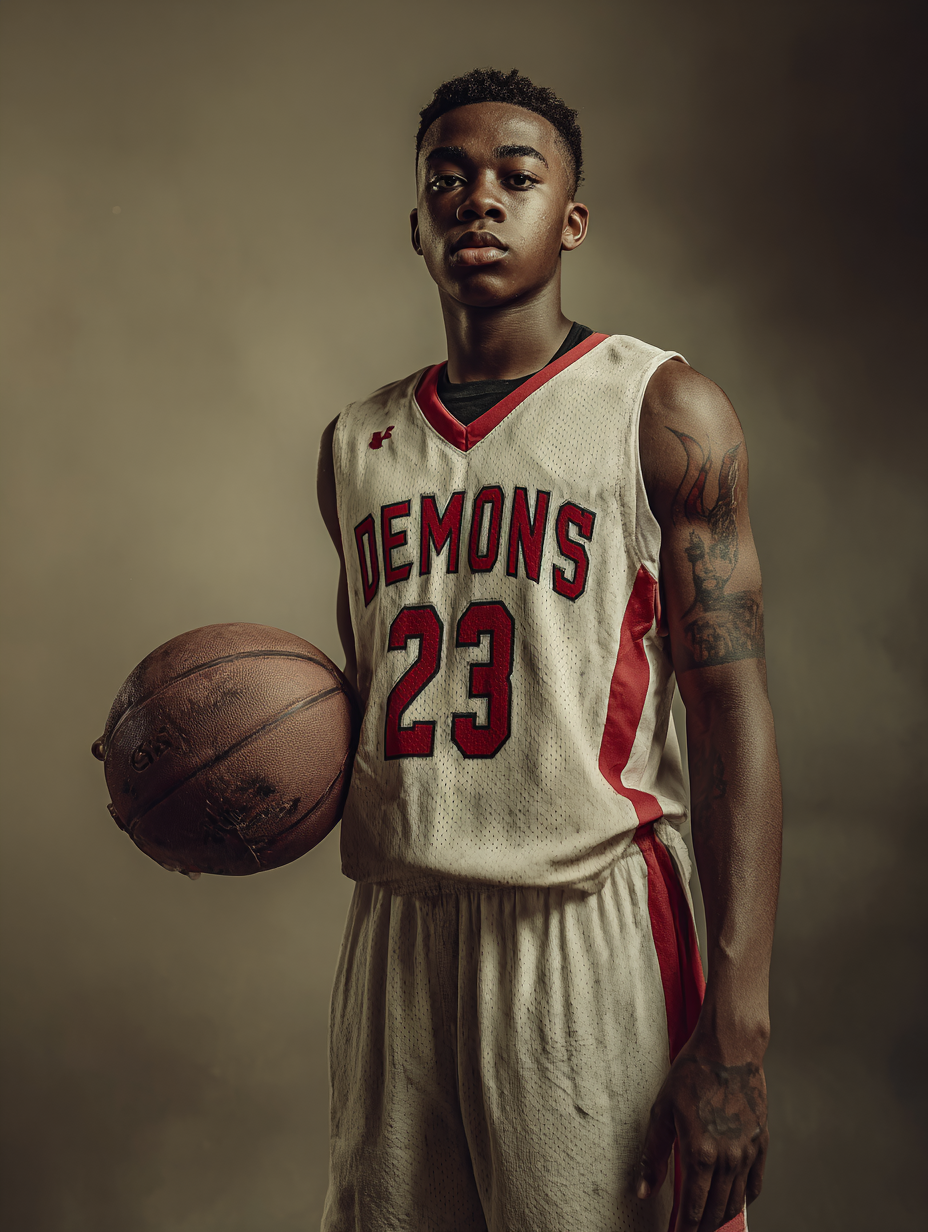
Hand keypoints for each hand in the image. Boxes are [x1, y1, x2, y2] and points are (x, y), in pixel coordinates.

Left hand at [636, 1049, 767, 1230]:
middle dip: (702, 1227)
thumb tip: (643, 1191)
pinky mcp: (760, 1143)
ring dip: (721, 1218)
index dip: (684, 1228)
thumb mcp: (662, 1111)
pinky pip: (755, 1183)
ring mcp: (747, 1153)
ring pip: (736, 1201)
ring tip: (708, 1224)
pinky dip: (745, 1200)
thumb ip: (653, 1156)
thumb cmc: (693, 1074)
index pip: (692, 1208)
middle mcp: (727, 1160)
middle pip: (715, 1210)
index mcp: (700, 1153)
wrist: (730, 1049)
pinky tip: (735, 1202)